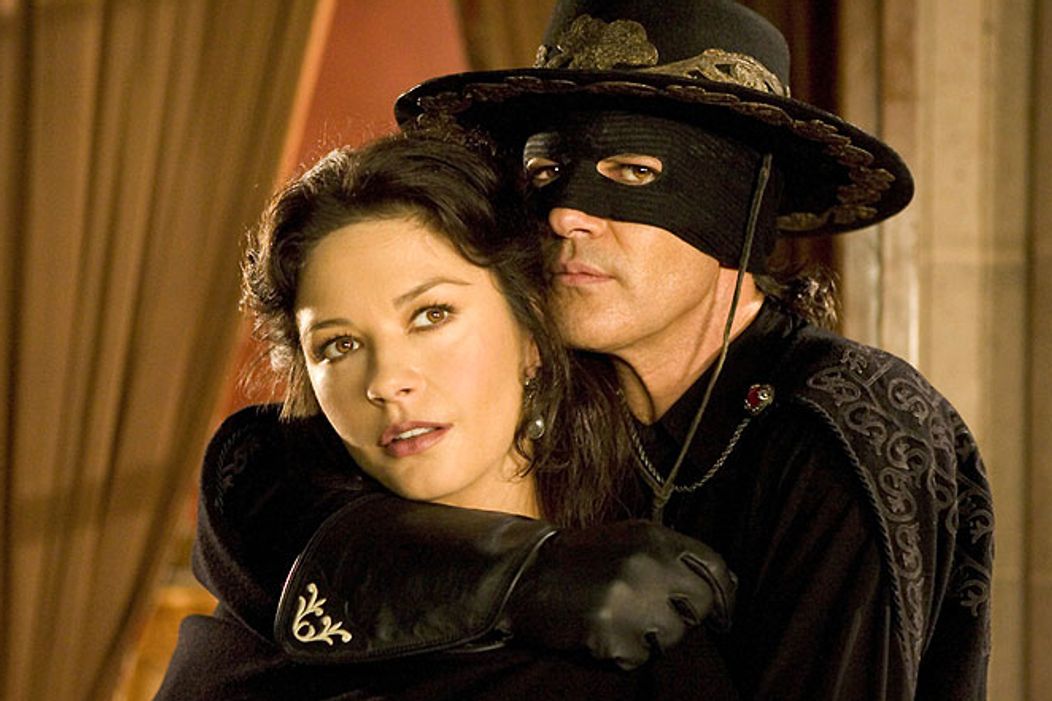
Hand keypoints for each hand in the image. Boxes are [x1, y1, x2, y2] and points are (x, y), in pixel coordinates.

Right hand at [501, 520, 734, 668]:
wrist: (527, 574)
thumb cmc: (583, 559)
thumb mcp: (631, 540)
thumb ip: (674, 557)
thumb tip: (728, 585)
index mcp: (655, 538)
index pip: (714, 567)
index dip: (725, 595)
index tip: (723, 614)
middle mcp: (646, 564)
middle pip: (699, 606)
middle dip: (682, 615)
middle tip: (651, 612)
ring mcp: (628, 598)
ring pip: (671, 637)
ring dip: (650, 636)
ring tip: (619, 617)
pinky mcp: (609, 631)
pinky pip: (638, 657)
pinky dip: (623, 651)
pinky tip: (602, 630)